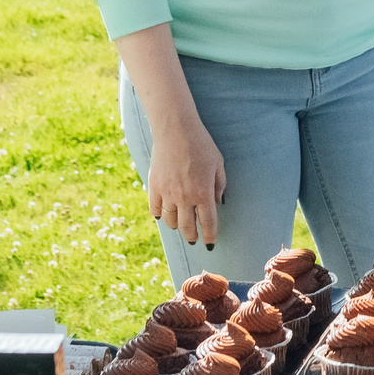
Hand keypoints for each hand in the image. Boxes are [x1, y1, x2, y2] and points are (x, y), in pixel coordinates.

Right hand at [147, 108, 227, 246]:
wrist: (175, 130)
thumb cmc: (201, 145)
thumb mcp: (218, 164)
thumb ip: (219, 186)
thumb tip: (216, 204)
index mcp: (203, 192)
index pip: (208, 223)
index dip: (210, 236)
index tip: (211, 244)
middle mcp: (185, 197)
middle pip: (188, 227)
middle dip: (192, 236)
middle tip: (195, 239)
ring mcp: (168, 193)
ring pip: (171, 221)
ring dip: (177, 226)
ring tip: (181, 225)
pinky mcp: (154, 187)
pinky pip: (156, 209)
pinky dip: (160, 215)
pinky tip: (164, 214)